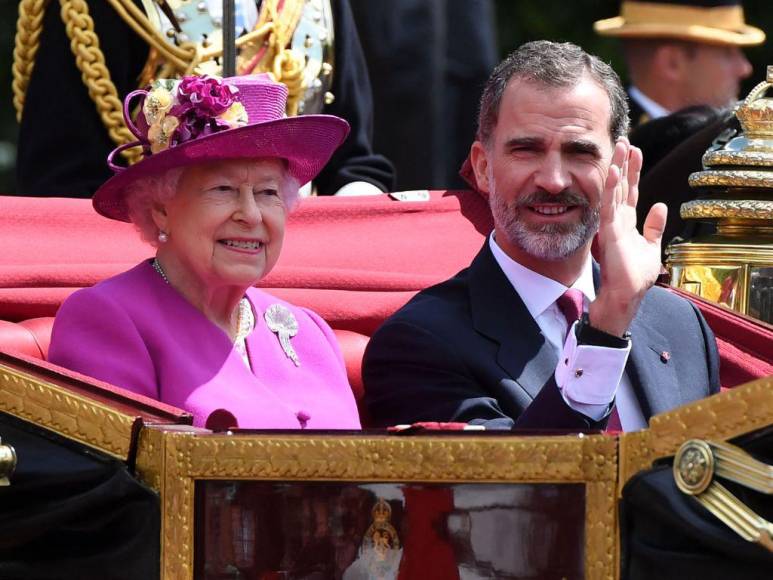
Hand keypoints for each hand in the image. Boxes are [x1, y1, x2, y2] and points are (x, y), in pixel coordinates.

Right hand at [588, 138, 666, 336]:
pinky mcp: (608, 233)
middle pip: (621, 186)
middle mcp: (616, 221)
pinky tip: (613, 171)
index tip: (635, 151)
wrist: (624, 296)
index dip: (633, 171)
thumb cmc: (634, 277)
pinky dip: (611, 188)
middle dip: (624, 162)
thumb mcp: (650, 248)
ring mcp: (611, 225)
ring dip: (617, 168)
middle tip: (624, 139)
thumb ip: (654, 227)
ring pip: (614, 190)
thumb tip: (660, 205)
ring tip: (619, 146)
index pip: (630, 191)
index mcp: (627, 223)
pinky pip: (609, 205)